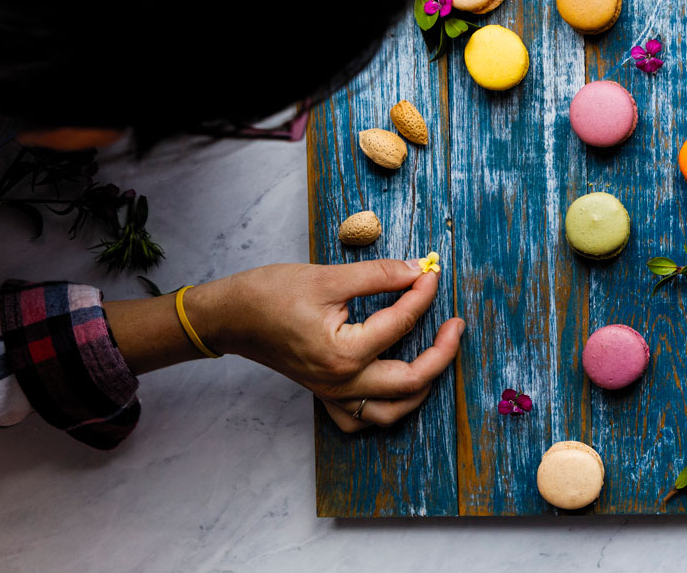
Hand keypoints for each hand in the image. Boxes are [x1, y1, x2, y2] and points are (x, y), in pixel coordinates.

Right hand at [197, 260, 464, 432]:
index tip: (431, 273)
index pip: (400, 325)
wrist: (230, 316)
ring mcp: (332, 394)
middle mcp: (341, 382)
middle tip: (456, 324)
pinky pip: (362, 417)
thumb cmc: (270, 294)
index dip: (422, 295)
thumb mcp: (328, 277)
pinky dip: (386, 407)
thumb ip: (379, 275)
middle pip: (411, 381)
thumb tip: (418, 269)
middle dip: (442, 353)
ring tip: (438, 357)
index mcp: (343, 353)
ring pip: (391, 412)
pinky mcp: (324, 393)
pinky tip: (397, 385)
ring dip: (421, 388)